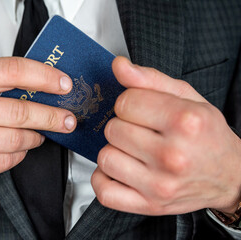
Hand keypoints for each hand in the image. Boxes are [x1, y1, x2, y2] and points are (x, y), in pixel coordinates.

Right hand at [0, 57, 75, 203]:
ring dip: (36, 137)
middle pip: (20, 111)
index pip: (12, 70)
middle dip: (52, 116)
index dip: (44, 77)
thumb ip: (1, 83)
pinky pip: (8, 159)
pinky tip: (19, 147)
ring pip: (17, 139)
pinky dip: (21, 153)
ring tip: (39, 134)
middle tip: (67, 119)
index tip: (64, 85)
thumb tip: (47, 87)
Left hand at [91, 57, 240, 215]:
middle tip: (141, 131)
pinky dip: (104, 178)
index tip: (141, 110)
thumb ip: (149, 79)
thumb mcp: (187, 98)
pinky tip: (120, 169)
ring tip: (133, 150)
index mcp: (184, 122)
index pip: (126, 102)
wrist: (230, 176)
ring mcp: (159, 185)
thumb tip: (118, 66)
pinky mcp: (149, 205)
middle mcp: (172, 156)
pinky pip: (104, 190)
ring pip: (105, 158)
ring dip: (114, 151)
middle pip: (113, 130)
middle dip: (123, 126)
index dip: (130, 103)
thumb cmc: (207, 135)